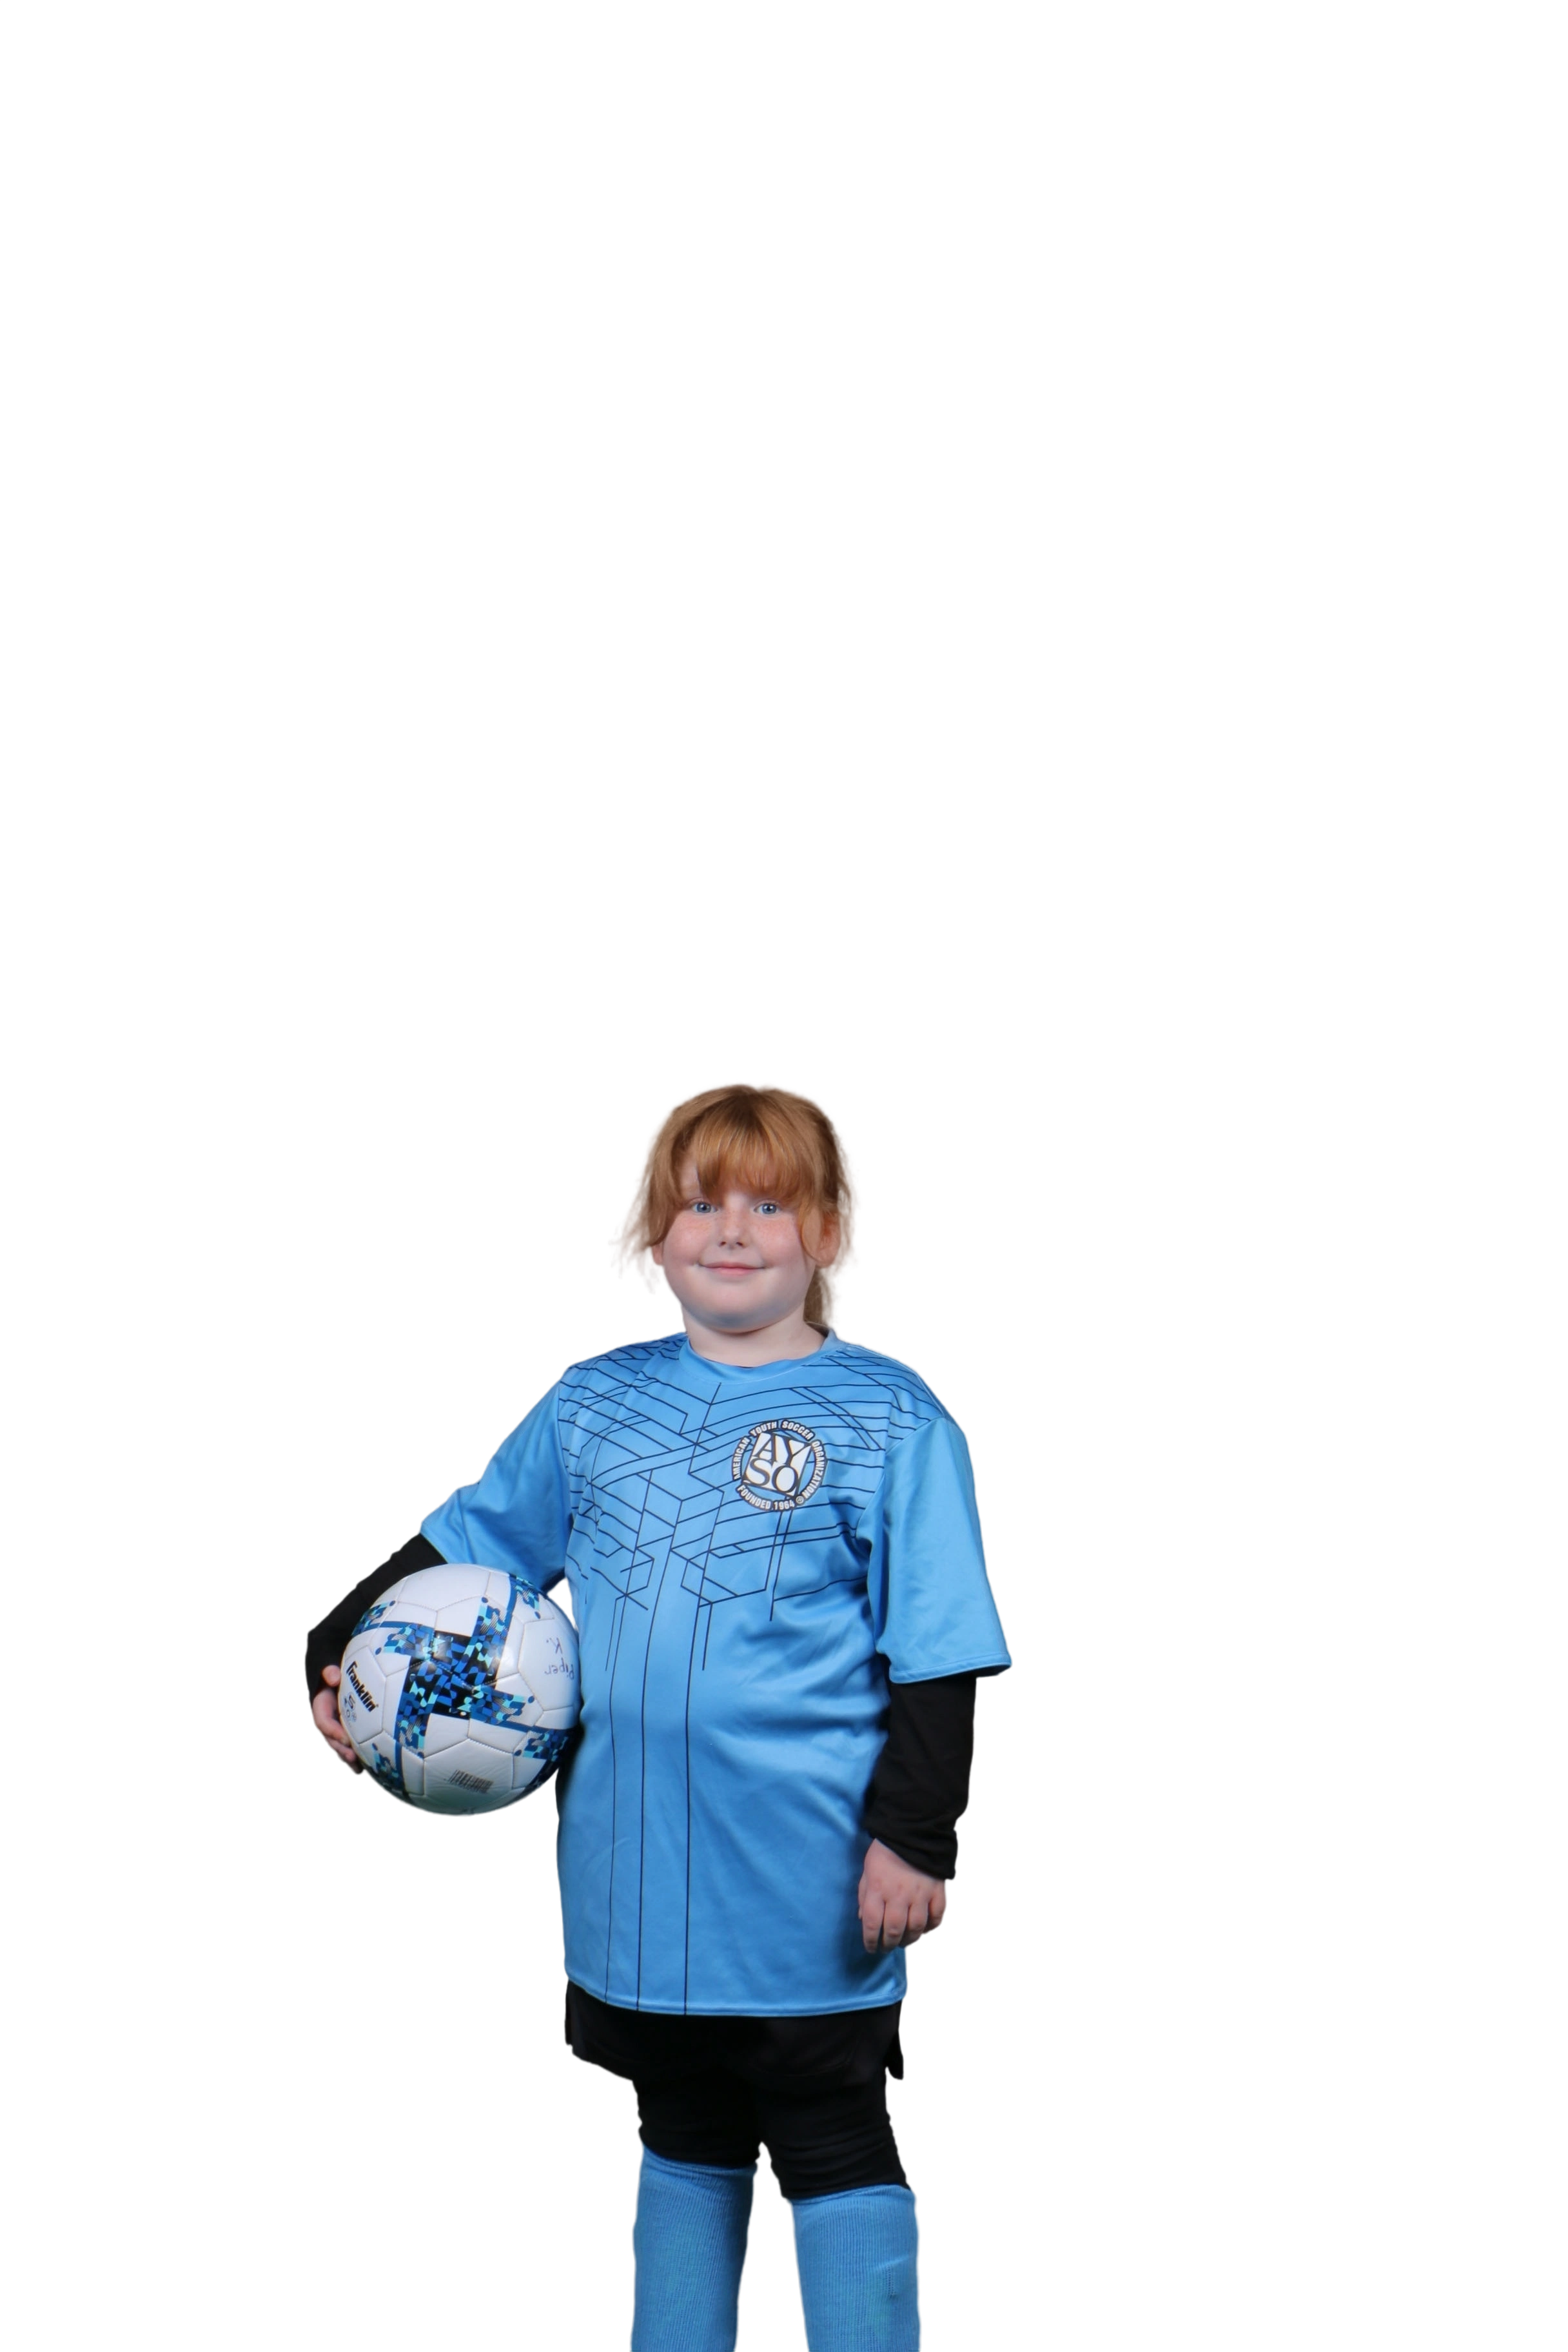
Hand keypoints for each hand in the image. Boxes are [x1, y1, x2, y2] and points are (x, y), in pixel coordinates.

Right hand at [311, 1665, 364, 1776]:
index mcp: (320, 1708)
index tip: (345, 1739)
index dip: (332, 1732)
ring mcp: (335, 1731)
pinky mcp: (345, 1735)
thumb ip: (329, 1673)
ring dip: (348, 1759)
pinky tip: (367, 1768)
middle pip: (331, 1740)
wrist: (337, 1682)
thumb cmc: (336, 1676)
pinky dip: (356, 1759)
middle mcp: (326, 1723)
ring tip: (359, 1769)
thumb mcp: (330, 1672)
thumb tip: (334, 1677)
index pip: (323, 1722)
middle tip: (353, 1757)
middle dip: (341, 1750)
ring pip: (339, 1748)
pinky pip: (348, 1748)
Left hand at [857, 1837, 948, 1952]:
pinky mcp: (938, 1891)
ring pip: (915, 1928)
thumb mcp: (867, 1870)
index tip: (871, 1948)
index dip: (870, 1941)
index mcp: (877, 1888)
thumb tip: (863, 1919)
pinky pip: (936, 1917)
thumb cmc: (885, 1851)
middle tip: (887, 1948)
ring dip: (909, 1940)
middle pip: (894, 1930)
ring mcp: (920, 1894)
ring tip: (903, 1942)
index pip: (871, 1924)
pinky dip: (930, 1928)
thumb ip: (864, 1895)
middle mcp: (898, 1895)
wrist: (913, 1831)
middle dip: (888, 1944)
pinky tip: (923, 1930)